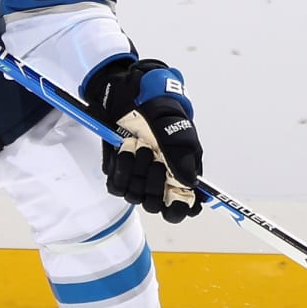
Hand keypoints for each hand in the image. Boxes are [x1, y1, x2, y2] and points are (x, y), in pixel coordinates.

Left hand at [83, 57, 202, 222]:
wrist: (134, 98)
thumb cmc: (162, 113)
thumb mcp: (178, 132)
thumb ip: (183, 159)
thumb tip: (190, 184)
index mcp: (180, 176)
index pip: (181, 209)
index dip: (179, 209)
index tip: (175, 198)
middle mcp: (159, 182)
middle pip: (155, 205)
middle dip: (153, 183)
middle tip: (154, 158)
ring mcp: (137, 178)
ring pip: (134, 196)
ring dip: (137, 172)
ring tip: (140, 147)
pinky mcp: (118, 172)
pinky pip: (116, 186)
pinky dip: (121, 169)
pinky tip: (126, 150)